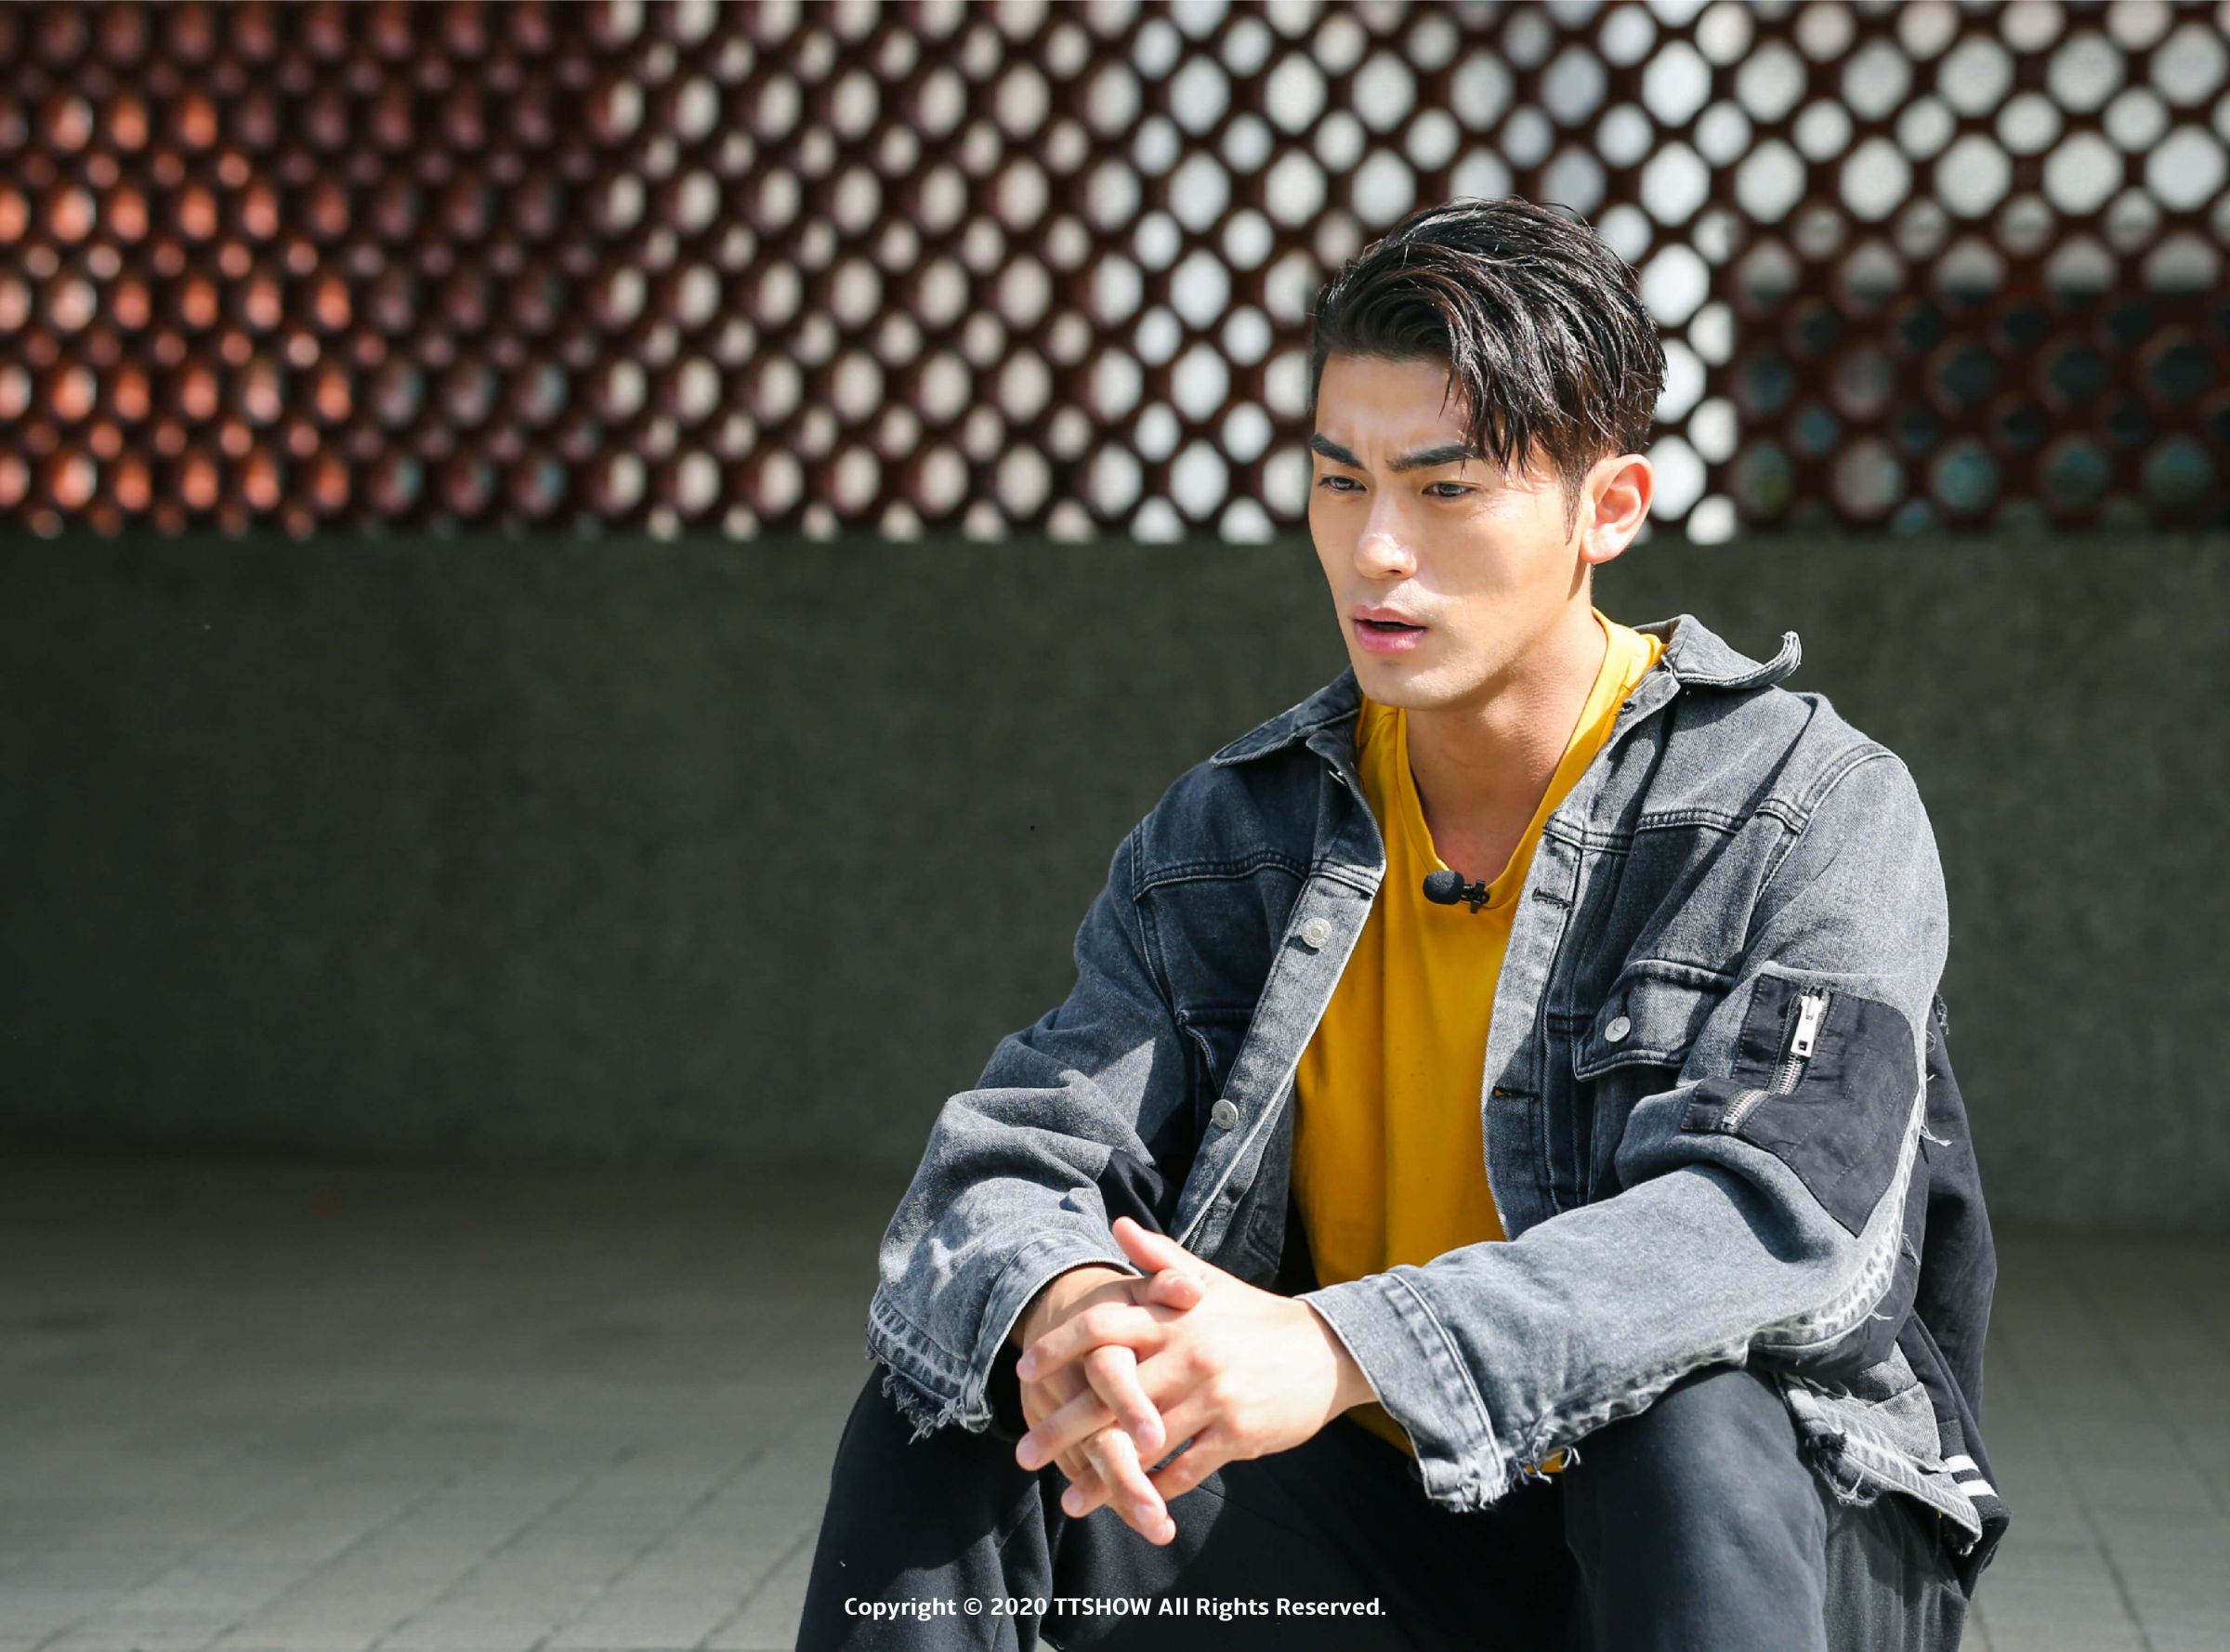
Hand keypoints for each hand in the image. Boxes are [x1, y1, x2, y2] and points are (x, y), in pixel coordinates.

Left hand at [1016, 1217, 1377, 1508]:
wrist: (1326, 1350)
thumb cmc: (1254, 1317)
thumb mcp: (1209, 1281)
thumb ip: (1159, 1258)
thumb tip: (1117, 1225)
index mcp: (1175, 1315)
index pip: (1103, 1325)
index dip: (1059, 1347)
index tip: (1022, 1372)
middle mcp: (1190, 1353)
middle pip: (1112, 1393)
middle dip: (1063, 1426)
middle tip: (1024, 1453)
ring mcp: (1214, 1396)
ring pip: (1145, 1441)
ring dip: (1103, 1474)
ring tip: (1067, 1501)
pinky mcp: (1239, 1434)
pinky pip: (1188, 1469)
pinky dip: (1156, 1489)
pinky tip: (1129, 1504)